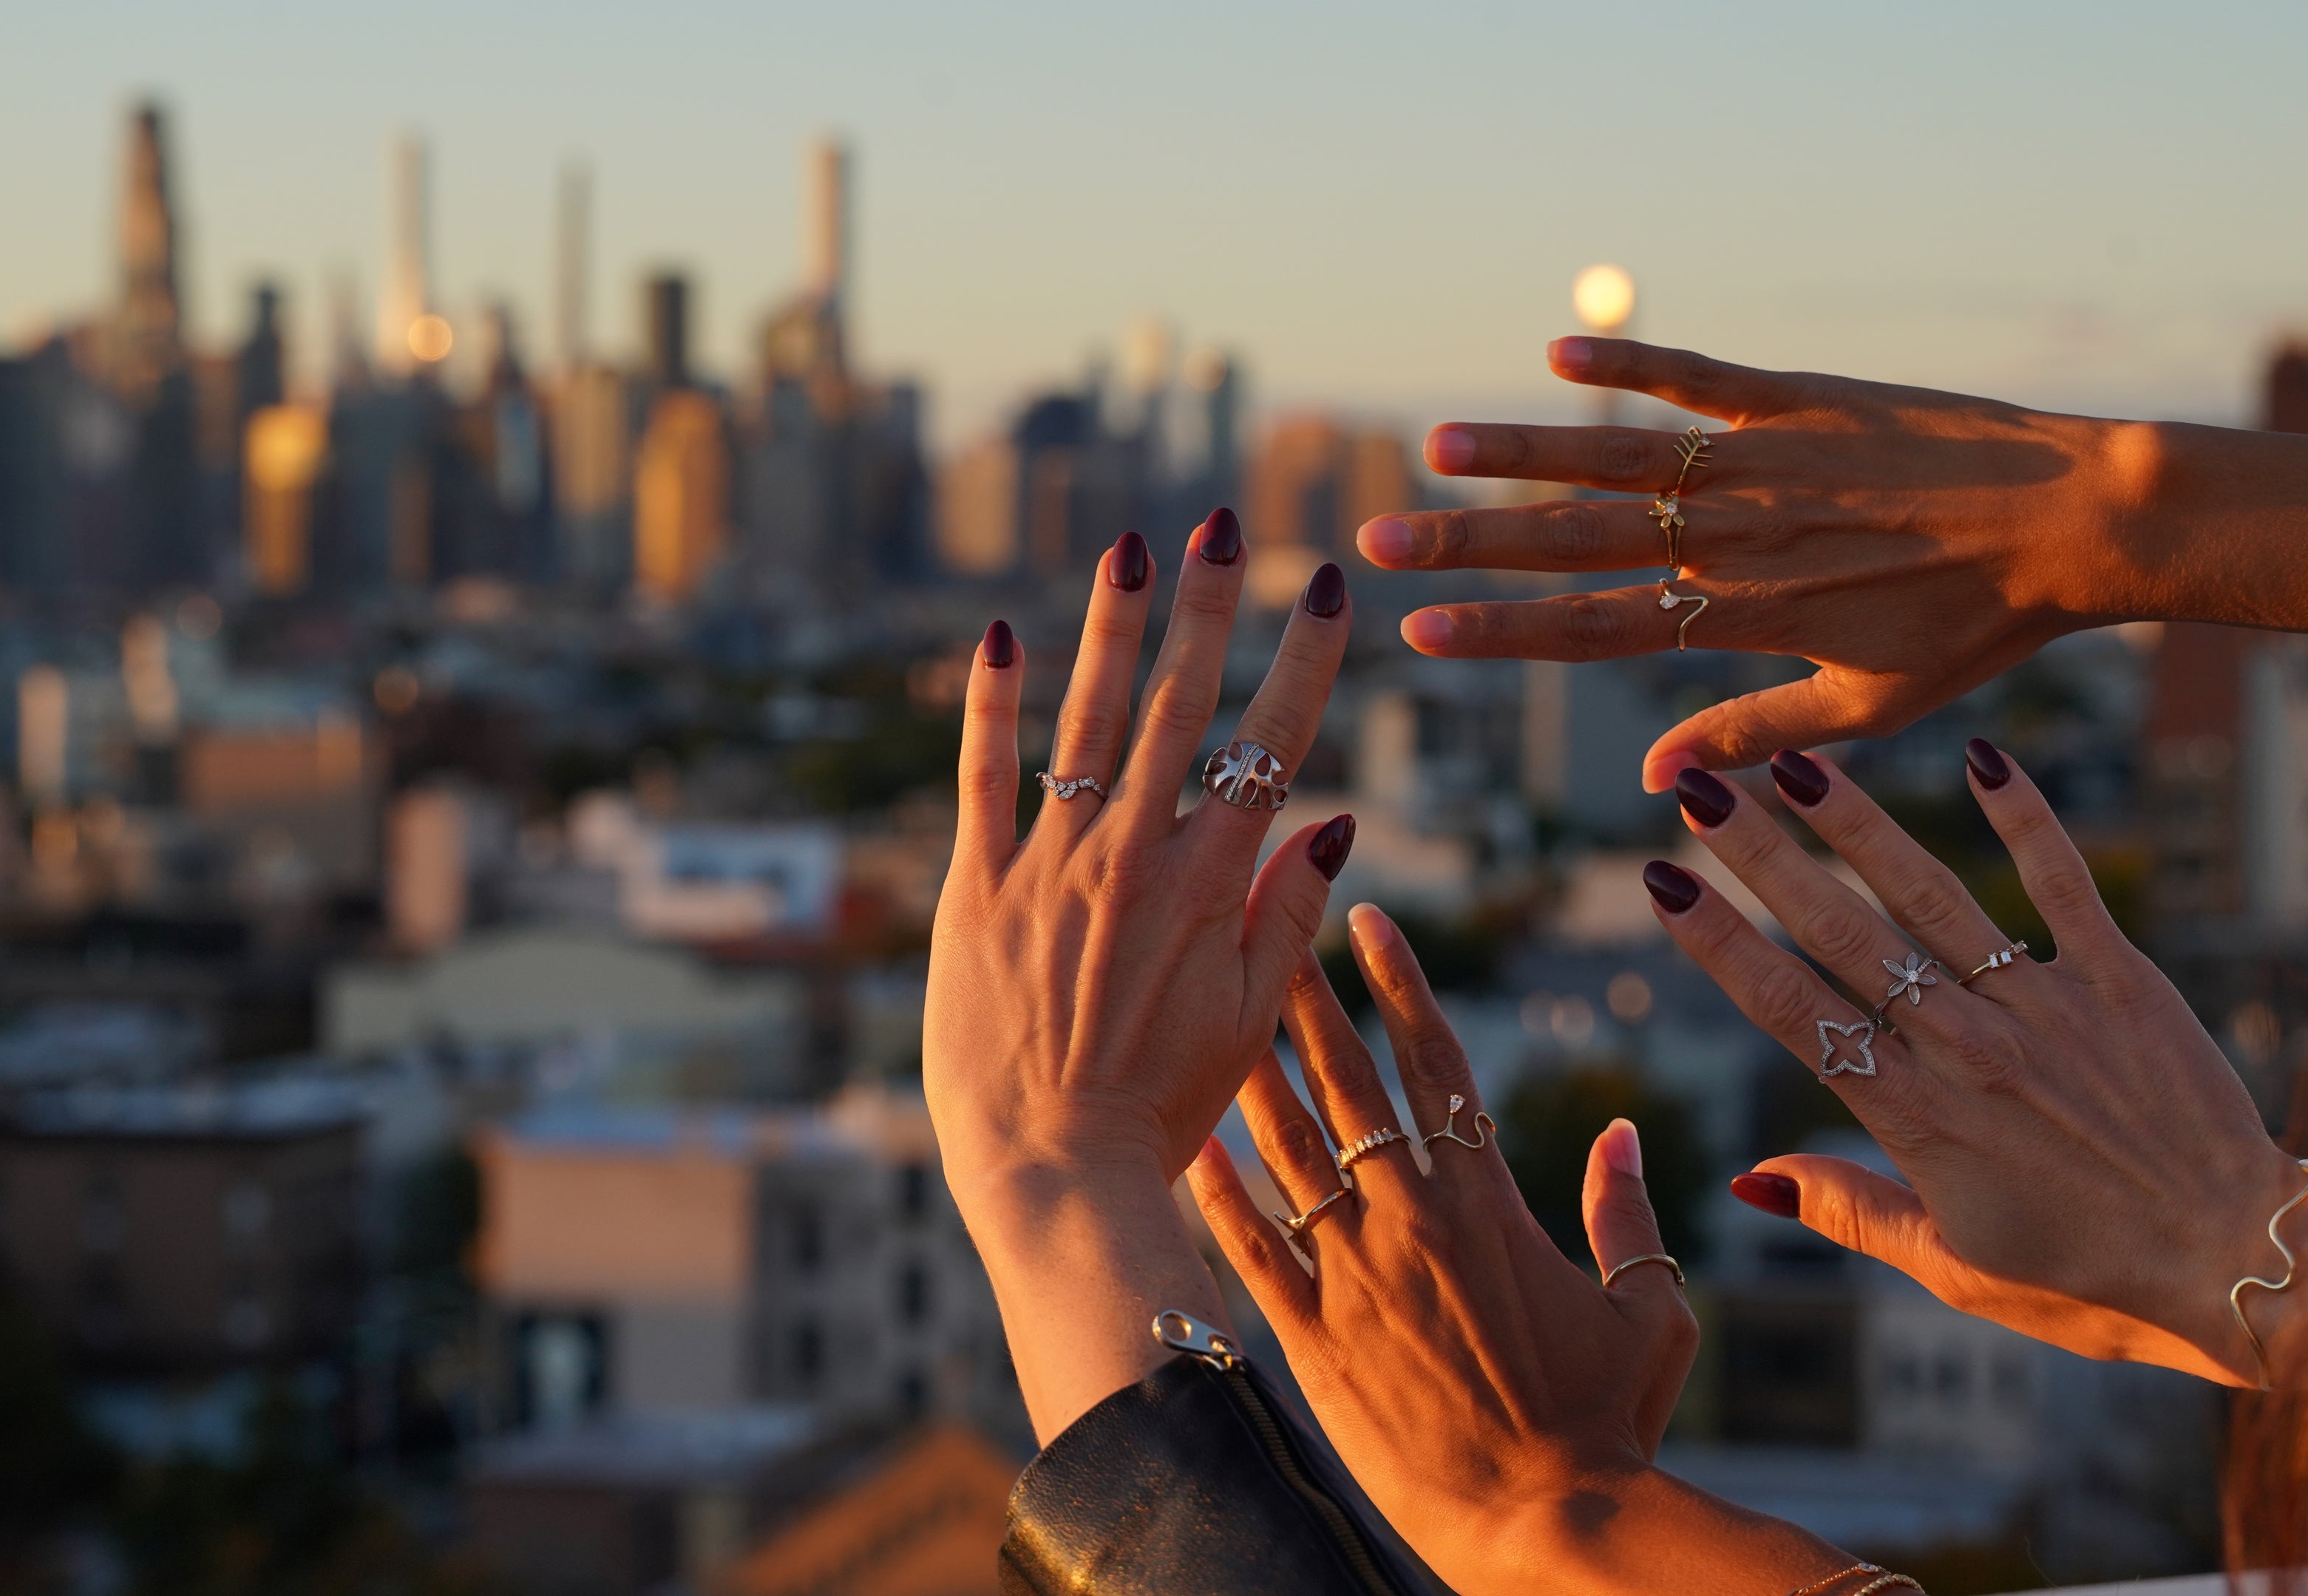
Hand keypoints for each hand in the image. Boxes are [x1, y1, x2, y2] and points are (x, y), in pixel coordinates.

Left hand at [927, 516, 1357, 1439]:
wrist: (1054, 1172)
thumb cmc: (1161, 1109)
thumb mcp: (1250, 1019)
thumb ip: (1287, 914)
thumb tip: (1333, 817)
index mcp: (1212, 886)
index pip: (1274, 743)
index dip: (1304, 658)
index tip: (1328, 587)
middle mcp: (1135, 857)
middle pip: (1182, 706)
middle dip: (1208, 606)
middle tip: (1223, 522)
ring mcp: (1050, 868)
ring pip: (1089, 721)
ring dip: (1113, 628)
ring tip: (1130, 547)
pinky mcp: (975, 891)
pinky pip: (982, 780)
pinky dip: (990, 705)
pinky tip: (1000, 634)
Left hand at [1188, 907, 1855, 1595]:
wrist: (1546, 1525)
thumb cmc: (1610, 1424)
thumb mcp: (1650, 1312)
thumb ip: (1628, 1215)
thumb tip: (1620, 1132)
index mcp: (1490, 1202)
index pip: (1436, 1061)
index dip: (1400, 982)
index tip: (1368, 920)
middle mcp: (1412, 1220)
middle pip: (1347, 1080)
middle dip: (1304, 997)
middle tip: (1264, 931)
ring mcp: (1355, 1274)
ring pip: (1287, 1145)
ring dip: (1251, 1070)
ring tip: (1213, 1007)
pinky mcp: (1311, 1335)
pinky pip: (1247, 1244)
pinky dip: (1216, 1187)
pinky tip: (1191, 1136)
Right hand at [1359, 336, 2307, 790]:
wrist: (2082, 523)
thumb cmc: (1979, 626)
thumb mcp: (1866, 706)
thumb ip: (1751, 737)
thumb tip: (1654, 784)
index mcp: (1745, 617)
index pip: (1595, 628)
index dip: (1500, 631)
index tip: (1418, 633)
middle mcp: (1740, 538)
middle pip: (1578, 541)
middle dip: (1470, 544)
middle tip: (1379, 536)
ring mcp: (1767, 461)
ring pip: (1621, 456)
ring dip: (1522, 450)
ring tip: (1436, 445)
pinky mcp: (1807, 399)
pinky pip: (1702, 376)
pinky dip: (1631, 362)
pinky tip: (1559, 354)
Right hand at [1651, 743, 2307, 1386]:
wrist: (2241, 1262)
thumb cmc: (2092, 1283)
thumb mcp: (1955, 1270)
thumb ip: (1852, 1212)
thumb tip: (1750, 1176)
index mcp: (1917, 1118)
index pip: (1792, 1011)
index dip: (1719, 943)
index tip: (1662, 885)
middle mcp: (1968, 1049)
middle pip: (1841, 933)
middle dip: (1759, 855)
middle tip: (1698, 790)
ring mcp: (2045, 1007)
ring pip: (1931, 895)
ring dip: (1858, 823)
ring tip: (1797, 763)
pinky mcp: (2121, 982)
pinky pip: (2063, 884)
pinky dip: (2026, 817)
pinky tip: (1983, 758)